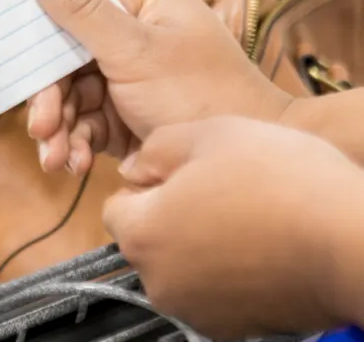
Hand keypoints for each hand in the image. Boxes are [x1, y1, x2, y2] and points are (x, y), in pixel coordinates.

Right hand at [24, 0, 292, 174]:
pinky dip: (74, 143)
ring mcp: (127, 75)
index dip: (40, 27)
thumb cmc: (202, 94)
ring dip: (59, 128)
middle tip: (40, 125)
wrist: (240, 167)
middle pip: (64, 55)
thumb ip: (80, 9)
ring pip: (69, 95)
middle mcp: (132, 31)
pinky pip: (82, 123)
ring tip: (54, 158)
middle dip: (50, 97)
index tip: (13, 54)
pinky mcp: (123, 114)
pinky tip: (71, 163)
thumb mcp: (134, 49)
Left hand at [104, 116, 363, 337]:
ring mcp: (196, 311)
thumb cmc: (283, 181)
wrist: (354, 241)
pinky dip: (230, 272)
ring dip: (201, 244)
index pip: (115, 208)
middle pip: (147, 240)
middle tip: (222, 190)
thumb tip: (132, 168)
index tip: (186, 174)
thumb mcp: (209, 134)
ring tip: (249, 216)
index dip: (148, 185)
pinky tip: (265, 246)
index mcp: (141, 235)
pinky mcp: (234, 329)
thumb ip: (155, 149)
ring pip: (182, 266)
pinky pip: (215, 292)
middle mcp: (159, 283)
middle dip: (172, 216)